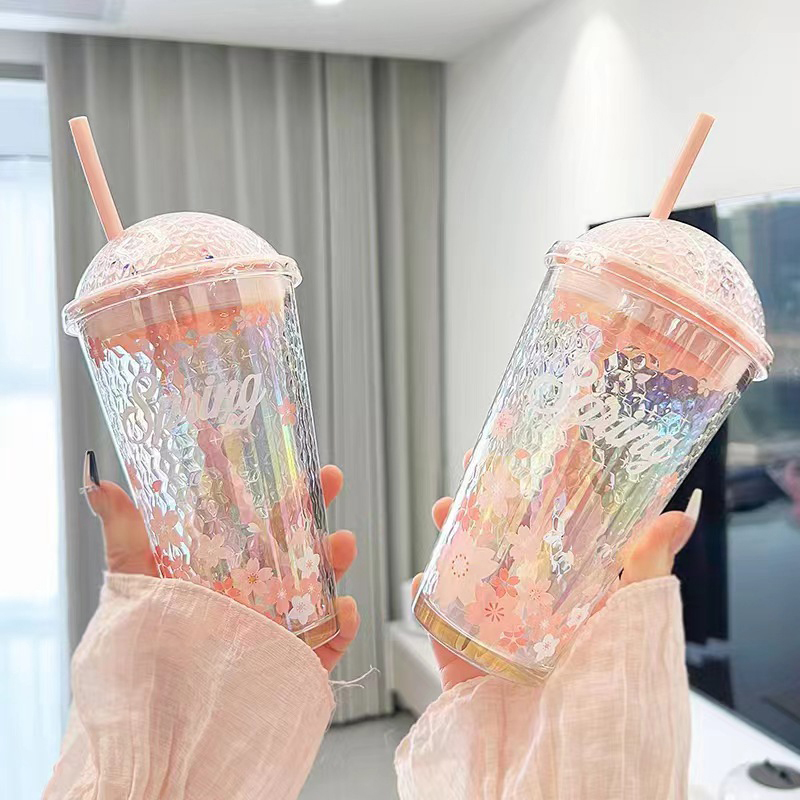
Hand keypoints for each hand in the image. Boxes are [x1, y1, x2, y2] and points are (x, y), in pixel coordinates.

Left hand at [83, 451, 358, 671]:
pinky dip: (343, 625)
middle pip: (295, 545)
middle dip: (316, 511)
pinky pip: (328, 642)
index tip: (294, 463)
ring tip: (341, 544)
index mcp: (227, 568)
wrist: (154, 731)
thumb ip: (125, 535)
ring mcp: (278, 627)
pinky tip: (344, 607)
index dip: (279, 490)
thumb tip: (98, 484)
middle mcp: (257, 593)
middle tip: (328, 480)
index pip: (259, 520)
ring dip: (335, 562)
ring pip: (319, 587)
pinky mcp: (292, 664)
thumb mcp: (134, 582)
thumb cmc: (142, 651)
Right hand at [411, 449, 700, 690]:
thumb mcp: (634, 622)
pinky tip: (425, 576)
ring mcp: (498, 631)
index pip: (557, 529)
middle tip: (472, 474)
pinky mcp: (468, 660)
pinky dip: (430, 597)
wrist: (573, 773)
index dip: (541, 490)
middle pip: (505, 543)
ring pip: (468, 573)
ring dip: (451, 539)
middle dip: (485, 505)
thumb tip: (678, 518)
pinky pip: (442, 623)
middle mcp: (535, 607)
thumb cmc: (613, 699)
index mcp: (576, 593)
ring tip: (444, 514)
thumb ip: (646, 569)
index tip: (528, 452)